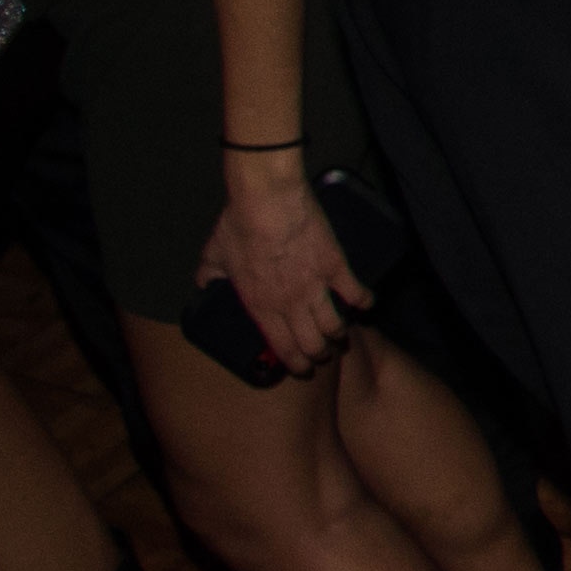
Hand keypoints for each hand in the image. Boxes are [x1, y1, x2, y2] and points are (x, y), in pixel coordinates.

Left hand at [206, 164, 365, 381]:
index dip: (295, 363)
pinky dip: (363, 301)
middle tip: (321, 355)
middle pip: (312, 343)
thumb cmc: (238, 227)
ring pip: (334, 324)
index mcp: (260, 306)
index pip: (282, 347)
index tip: (301, 369)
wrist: (268, 201)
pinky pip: (355, 291)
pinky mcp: (335, 266)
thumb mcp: (213, 256)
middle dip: (319, 354)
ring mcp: (316, 286)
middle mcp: (290, 304)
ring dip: (338, 334)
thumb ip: (209, 276)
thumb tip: (204, 285)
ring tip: (339, 335)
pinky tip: (365, 305)